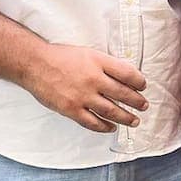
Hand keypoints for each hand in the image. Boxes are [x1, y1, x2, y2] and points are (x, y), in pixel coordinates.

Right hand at [23, 43, 147, 131]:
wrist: (35, 64)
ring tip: (134, 120)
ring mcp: (82, 96)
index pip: (127, 73)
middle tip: (144, 106)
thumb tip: (124, 75)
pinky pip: (92, 122)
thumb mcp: (88, 53)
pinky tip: (111, 127)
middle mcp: (93, 79)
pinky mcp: (71, 109)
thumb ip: (105, 64)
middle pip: (122, 93)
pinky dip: (104, 126)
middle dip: (137, 101)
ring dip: (125, 117)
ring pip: (111, 110)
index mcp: (98, 62)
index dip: (139, 81)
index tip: (143, 86)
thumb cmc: (61, 57)